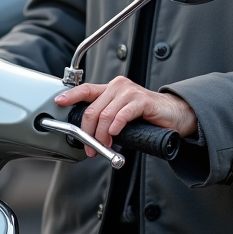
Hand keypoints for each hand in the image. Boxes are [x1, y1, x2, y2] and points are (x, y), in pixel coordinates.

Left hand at [54, 76, 197, 157]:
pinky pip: (122, 114)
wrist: (174, 115)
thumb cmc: (147, 117)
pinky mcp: (142, 100)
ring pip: (105, 115)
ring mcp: (130, 92)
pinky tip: (116, 134)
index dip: (71, 95)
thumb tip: (88, 134)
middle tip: (90, 147)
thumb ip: (106, 119)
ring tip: (105, 146)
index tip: (58, 102)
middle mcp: (118, 86)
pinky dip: (116, 127)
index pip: (86, 88)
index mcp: (111, 88)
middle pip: (93, 109)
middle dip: (88, 132)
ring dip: (101, 135)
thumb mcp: (121, 116)